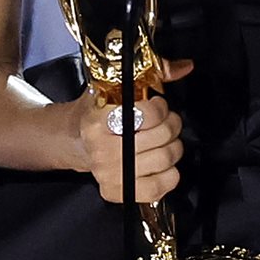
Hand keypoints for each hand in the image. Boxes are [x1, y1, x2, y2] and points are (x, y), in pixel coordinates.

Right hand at [77, 80, 187, 204]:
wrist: (75, 140)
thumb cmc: (98, 113)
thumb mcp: (117, 88)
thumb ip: (153, 75)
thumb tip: (185, 66)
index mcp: (98, 121)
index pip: (148, 113)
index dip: (161, 107)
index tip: (158, 106)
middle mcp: (101, 150)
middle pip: (161, 136)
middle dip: (172, 126)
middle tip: (167, 123)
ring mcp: (108, 174)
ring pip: (165, 159)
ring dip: (173, 148)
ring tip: (164, 141)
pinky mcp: (116, 192)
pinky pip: (159, 187)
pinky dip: (169, 175)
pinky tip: (161, 165)